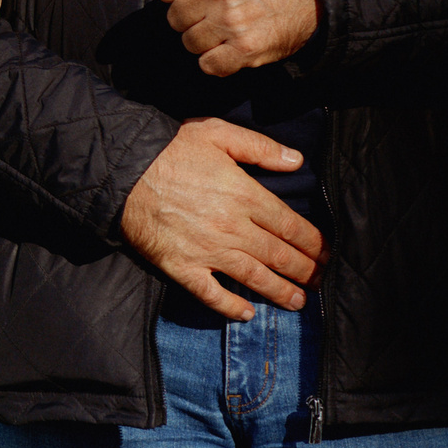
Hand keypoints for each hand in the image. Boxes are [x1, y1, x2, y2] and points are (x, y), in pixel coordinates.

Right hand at [119, 118, 325, 318]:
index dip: (314, 242)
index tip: (327, 253)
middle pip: (279, 255)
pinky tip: (247, 314)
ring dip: (281, 292)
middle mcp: (232, 227)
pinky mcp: (182, 267)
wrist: (121, 171)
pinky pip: (211, 294)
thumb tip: (297, 161)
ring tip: (299, 302)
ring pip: (255, 278)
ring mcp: (208, 251)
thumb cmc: (169, 149)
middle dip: (305, 270)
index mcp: (245, 195)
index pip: (291, 226)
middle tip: (320, 280)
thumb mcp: (217, 133)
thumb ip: (260, 147)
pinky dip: (231, 307)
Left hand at [155, 0, 319, 76]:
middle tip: (222, 7)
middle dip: (194, 16)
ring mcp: (231, 21)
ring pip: (190, 43)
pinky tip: (236, 44)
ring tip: (230, 24)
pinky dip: (219, 61)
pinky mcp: (245, 51)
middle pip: (176, 19)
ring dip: (207, 39)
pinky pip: (209, 65)